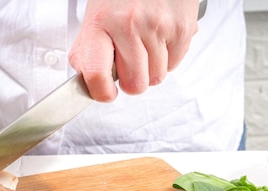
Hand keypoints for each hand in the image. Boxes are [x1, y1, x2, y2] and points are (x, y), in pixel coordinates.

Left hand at [68, 0, 199, 101]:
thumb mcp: (94, 20)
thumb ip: (86, 54)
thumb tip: (88, 83)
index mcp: (100, 24)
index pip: (96, 74)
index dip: (102, 92)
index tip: (106, 93)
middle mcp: (128, 24)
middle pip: (134, 84)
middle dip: (131, 81)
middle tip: (128, 65)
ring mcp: (157, 26)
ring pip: (156, 78)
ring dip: (150, 70)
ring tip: (144, 47)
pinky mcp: (181, 27)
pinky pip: (174, 64)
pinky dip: (166, 58)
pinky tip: (158, 40)